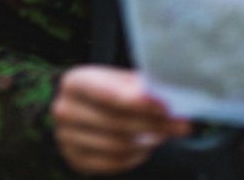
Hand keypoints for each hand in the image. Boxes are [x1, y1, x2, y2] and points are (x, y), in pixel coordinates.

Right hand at [50, 65, 190, 174]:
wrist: (82, 109)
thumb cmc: (107, 91)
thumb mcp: (119, 80)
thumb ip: (139, 86)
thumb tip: (167, 96)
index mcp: (74, 82)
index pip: (107, 95)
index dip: (139, 103)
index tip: (166, 108)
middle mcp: (64, 109)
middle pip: (115, 122)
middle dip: (152, 124)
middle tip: (179, 125)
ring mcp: (66, 137)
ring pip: (116, 145)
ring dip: (146, 142)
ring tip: (163, 135)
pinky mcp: (74, 159)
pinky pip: (112, 163)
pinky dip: (135, 157)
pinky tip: (146, 148)